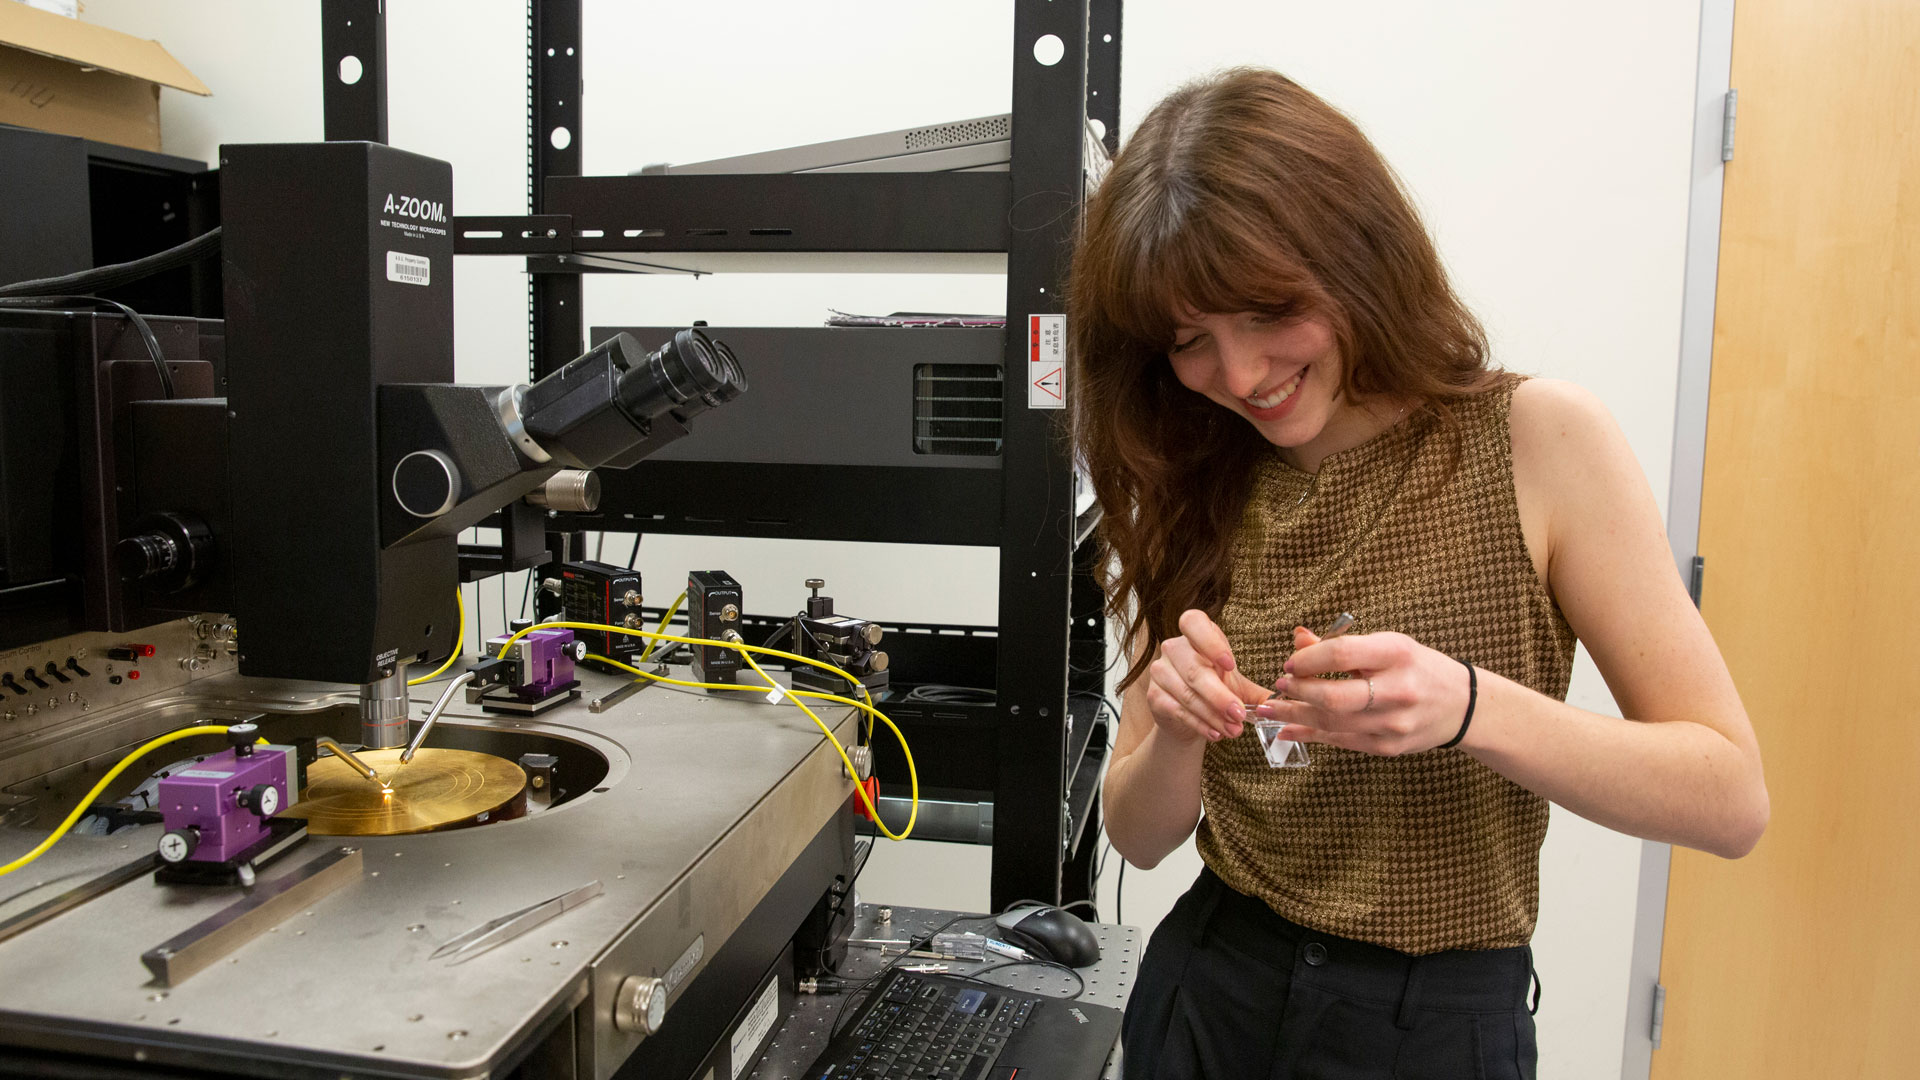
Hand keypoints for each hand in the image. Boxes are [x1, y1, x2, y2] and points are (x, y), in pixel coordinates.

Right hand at [1145, 609, 1273, 744]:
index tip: (1229, 664)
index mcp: (1195, 634)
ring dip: (1213, 715)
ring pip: (1188, 694)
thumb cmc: (1213, 688)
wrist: (1187, 713)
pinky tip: (1215, 733)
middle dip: (1220, 696)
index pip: (1193, 623)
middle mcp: (1174, 648)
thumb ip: (1258, 693)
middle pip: (1194, 670)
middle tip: (1239, 714)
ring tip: (1233, 729)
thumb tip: (1282, 706)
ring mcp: (1160, 671)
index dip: (1210, 642)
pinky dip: (1200, 724)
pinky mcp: (1154, 695)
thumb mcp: (1237, 685)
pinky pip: (1178, 711)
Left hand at [1252, 626, 1471, 755]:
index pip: (1341, 654)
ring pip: (1333, 723)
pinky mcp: (1389, 747)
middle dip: (1298, 692)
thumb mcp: (1387, 646)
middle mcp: (1397, 691)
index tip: (1291, 662)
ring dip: (1295, 716)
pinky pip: (1341, 741)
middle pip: (1334, 696)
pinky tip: (1288, 730)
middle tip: (1279, 686)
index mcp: (1397, 655)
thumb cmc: (1417, 668)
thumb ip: (1341, 644)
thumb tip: (1298, 639)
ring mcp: (1394, 723)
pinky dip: (1311, 735)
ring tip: (1270, 709)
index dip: (1308, 659)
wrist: (1462, 705)